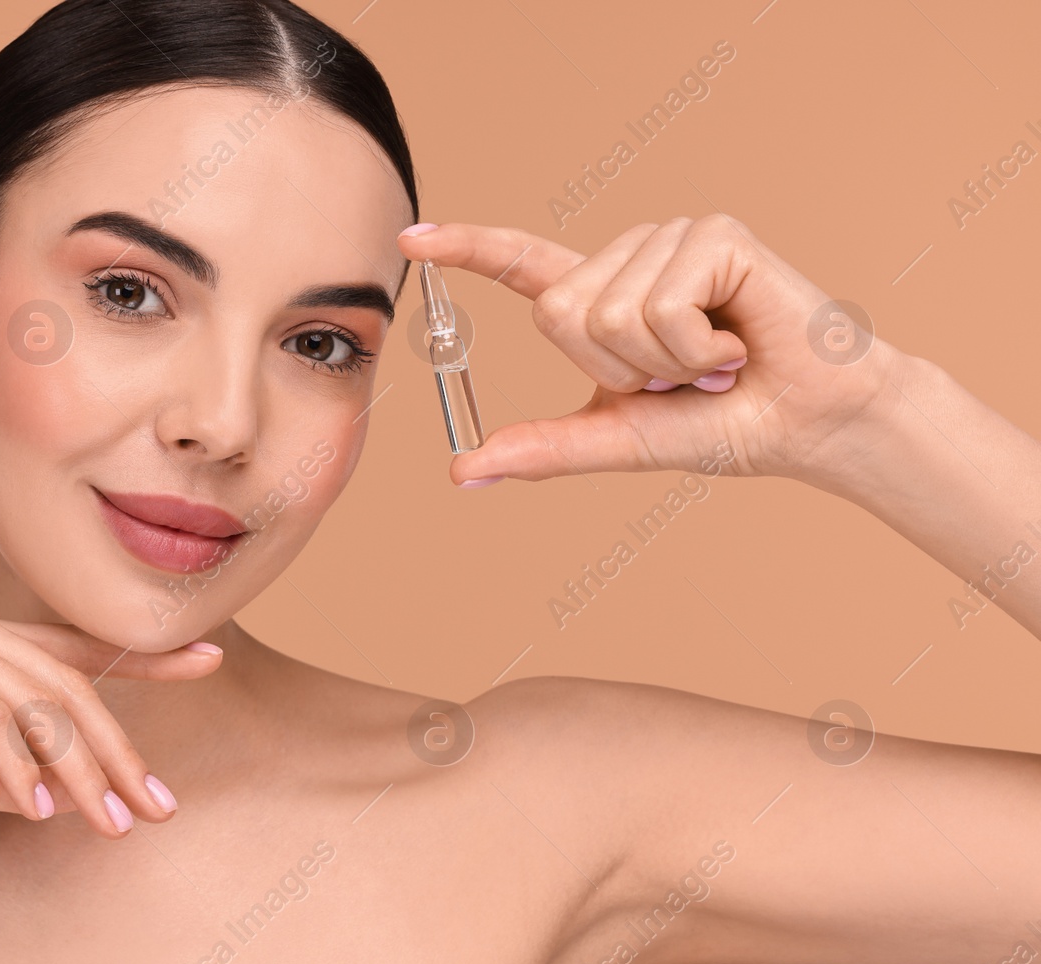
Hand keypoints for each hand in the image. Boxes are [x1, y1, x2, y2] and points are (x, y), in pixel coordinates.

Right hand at [0, 592, 219, 836]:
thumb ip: (10, 775)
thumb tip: (72, 794)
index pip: (70, 649)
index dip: (143, 656)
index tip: (208, 661)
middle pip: (67, 684)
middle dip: (119, 751)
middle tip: (156, 806)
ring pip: (38, 703)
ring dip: (81, 770)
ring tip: (111, 821)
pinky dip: (20, 765)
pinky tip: (40, 806)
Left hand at [398, 216, 911, 486]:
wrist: (810, 426)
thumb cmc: (724, 425)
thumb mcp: (619, 439)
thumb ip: (543, 449)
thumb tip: (460, 471)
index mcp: (603, 298)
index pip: (521, 264)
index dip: (466, 250)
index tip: (409, 239)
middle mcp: (631, 257)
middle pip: (557, 313)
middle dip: (614, 368)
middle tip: (680, 377)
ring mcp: (670, 239)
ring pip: (606, 313)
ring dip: (662, 363)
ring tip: (714, 361)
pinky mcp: (713, 235)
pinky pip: (658, 307)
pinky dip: (693, 348)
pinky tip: (736, 342)